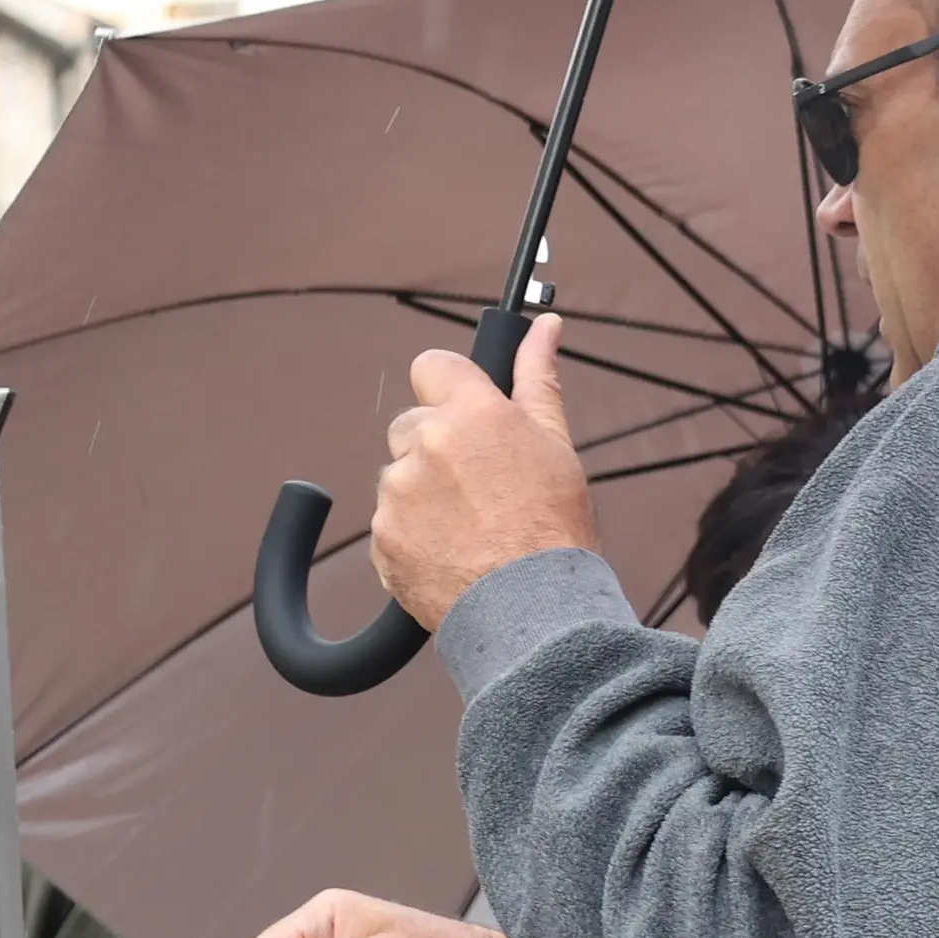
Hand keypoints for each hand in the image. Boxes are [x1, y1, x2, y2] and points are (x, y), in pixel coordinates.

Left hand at [370, 313, 599, 625]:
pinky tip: (451, 554)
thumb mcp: (556, 445)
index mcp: (473, 412)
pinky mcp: (382, 537)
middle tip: (478, 487)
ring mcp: (398, 493)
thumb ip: (539, 378)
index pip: (431, 365)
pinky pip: (389, 525)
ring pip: (399, 477)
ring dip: (422, 495)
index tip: (462, 409)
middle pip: (411, 424)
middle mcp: (427, 444)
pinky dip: (411, 537)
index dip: (447, 387)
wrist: (533, 612)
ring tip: (469, 530)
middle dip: (435, 447)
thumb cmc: (554, 529)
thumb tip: (545, 326)